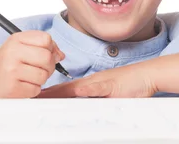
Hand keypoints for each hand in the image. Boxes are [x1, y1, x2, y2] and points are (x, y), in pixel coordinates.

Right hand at [0, 30, 64, 97]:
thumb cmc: (5, 62)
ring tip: (29, 77)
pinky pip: (36, 89)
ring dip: (41, 79)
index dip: (51, 48)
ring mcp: (12, 71)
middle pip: (47, 57)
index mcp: (16, 39)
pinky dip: (33, 89)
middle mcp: (13, 53)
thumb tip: (60, 55)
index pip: (46, 39)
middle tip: (40, 68)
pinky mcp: (12, 88)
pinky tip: (22, 85)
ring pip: (43, 75)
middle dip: (49, 66)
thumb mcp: (19, 46)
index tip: (45, 54)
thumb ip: (41, 46)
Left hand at [36, 51, 178, 98]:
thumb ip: (94, 97)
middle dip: (48, 95)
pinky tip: (76, 93)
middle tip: (31, 99)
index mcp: (89, 86)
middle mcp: (91, 83)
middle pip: (65, 90)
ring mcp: (100, 83)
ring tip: (43, 98)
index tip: (34, 100)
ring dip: (60, 93)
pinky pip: (96, 88)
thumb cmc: (131, 84)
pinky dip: (85, 90)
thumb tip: (78, 103)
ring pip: (76, 89)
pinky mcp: (111, 84)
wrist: (147, 75)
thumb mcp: (109, 93)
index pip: (65, 92)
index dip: (50, 95)